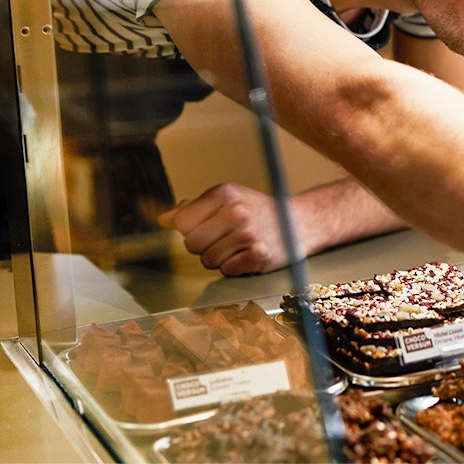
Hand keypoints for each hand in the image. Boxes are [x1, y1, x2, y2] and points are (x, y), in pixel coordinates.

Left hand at [157, 183, 294, 275]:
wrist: (300, 222)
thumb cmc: (260, 211)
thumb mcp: (229, 199)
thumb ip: (195, 207)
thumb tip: (163, 219)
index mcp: (224, 193)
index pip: (182, 222)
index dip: (192, 229)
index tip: (209, 226)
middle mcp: (236, 210)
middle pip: (192, 244)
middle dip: (205, 246)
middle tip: (226, 238)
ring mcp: (248, 234)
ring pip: (208, 260)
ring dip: (220, 258)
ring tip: (239, 247)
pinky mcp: (258, 255)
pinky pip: (227, 270)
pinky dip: (235, 268)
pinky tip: (248, 255)